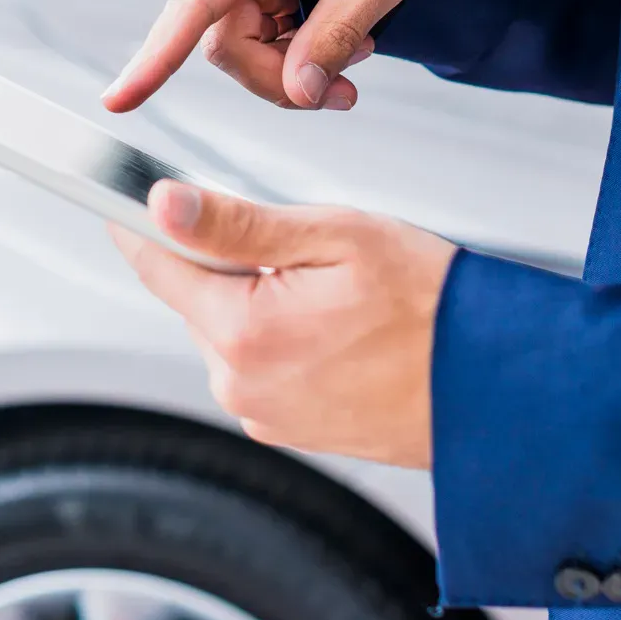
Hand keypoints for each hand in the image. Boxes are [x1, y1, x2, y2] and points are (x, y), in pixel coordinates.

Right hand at [102, 0, 463, 112]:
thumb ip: (336, 33)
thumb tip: (298, 92)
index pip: (195, 2)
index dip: (154, 58)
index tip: (118, 101)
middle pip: (226, 41)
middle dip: (280, 77)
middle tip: (345, 92)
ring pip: (245, 41)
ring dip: (296, 64)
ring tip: (361, 52)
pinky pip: (264, 26)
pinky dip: (302, 46)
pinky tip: (348, 36)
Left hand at [112, 181, 457, 468]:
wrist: (502, 387)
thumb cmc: (436, 305)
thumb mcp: (337, 238)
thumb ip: (237, 223)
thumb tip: (161, 204)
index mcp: (245, 333)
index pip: (158, 264)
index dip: (142, 221)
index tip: (117, 190)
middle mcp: (242, 385)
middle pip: (198, 296)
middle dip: (233, 262)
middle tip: (303, 250)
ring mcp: (266, 413)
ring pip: (230, 329)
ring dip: (262, 301)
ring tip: (337, 297)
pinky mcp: (289, 429)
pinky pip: (262, 364)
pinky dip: (286, 338)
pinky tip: (341, 330)